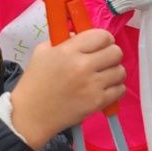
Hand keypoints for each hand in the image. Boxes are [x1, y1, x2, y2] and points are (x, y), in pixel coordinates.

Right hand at [11, 29, 125, 148]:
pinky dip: (115, 88)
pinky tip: (103, 89)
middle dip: (110, 55)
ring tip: (102, 76)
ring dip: (113, 72)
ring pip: (121, 71)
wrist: (30, 114)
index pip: (102, 36)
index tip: (99, 46)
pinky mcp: (98, 102)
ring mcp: (92, 85)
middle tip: (102, 61)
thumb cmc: (35, 81)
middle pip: (116, 52)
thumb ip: (65, 40)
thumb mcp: (43, 52)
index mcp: (69, 51)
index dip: (104, 39)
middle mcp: (83, 66)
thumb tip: (85, 37)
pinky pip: (120, 89)